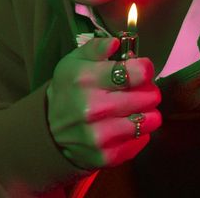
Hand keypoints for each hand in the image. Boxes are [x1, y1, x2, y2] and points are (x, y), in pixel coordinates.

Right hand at [46, 37, 161, 169]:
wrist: (49, 129)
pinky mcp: (108, 156)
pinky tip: (127, 123)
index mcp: (87, 79)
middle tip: (139, 89)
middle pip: (148, 96)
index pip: (136, 73)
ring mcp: (102, 136)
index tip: (142, 68)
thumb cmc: (68, 88)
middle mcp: (94, 109)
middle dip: (148, 89)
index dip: (145, 68)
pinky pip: (142, 140)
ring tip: (136, 106)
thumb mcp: (74, 61)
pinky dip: (140, 131)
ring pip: (149, 120)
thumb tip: (116, 42)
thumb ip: (96, 48)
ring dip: (148, 111)